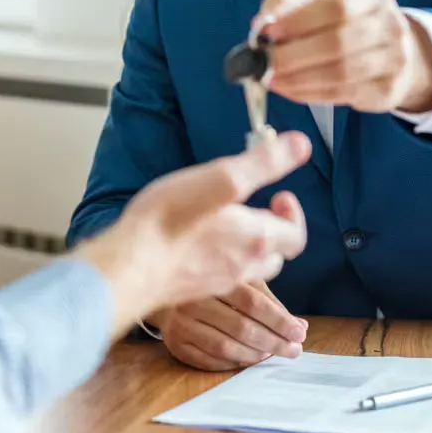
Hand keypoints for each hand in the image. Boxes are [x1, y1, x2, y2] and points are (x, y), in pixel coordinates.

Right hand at [74, 132, 309, 340]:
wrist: (130, 266)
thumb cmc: (171, 221)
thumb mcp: (220, 179)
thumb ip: (262, 163)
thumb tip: (301, 143)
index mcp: (257, 239)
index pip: (296, 236)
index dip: (293, 215)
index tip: (279, 194)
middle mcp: (243, 265)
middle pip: (275, 255)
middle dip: (272, 230)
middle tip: (255, 209)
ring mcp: (217, 280)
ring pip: (247, 267)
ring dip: (247, 247)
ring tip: (227, 225)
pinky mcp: (193, 288)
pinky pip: (219, 275)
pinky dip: (220, 258)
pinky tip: (196, 243)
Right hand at [154, 277, 308, 371]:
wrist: (160, 285)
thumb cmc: (209, 282)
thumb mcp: (238, 279)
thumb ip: (268, 301)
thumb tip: (299, 327)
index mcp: (211, 275)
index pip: (251, 301)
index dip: (278, 319)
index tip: (299, 333)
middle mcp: (192, 298)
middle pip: (241, 327)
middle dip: (273, 341)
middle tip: (293, 350)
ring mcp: (181, 322)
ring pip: (226, 347)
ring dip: (256, 355)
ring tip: (273, 354)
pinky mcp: (175, 342)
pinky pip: (210, 360)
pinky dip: (234, 363)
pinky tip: (248, 359)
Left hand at [257, 0, 431, 113]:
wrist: (388, 50)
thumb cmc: (341, 21)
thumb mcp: (314, 1)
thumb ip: (286, 5)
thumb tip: (260, 24)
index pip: (336, 7)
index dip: (298, 22)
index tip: (268, 33)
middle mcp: (390, 24)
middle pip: (338, 43)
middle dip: (293, 57)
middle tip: (263, 64)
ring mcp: (395, 58)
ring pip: (340, 73)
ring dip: (298, 79)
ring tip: (270, 79)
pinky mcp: (388, 89)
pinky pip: (343, 94)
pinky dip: (309, 94)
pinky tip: (289, 89)